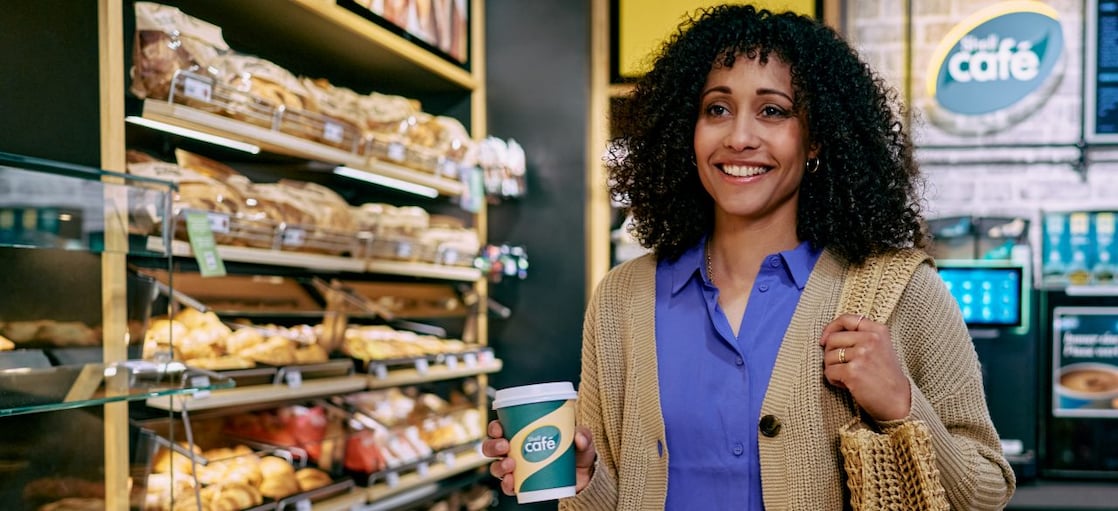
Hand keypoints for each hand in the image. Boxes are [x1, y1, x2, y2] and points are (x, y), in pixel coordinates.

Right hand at [481, 419, 597, 495]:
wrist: (584, 477)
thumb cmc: (577, 451)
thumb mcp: (583, 440)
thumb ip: (584, 435)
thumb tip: (578, 437)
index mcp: (522, 433)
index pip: (501, 428)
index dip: (495, 427)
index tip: (499, 428)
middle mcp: (515, 451)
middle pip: (492, 447)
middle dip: (492, 446)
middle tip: (505, 446)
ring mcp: (518, 469)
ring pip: (496, 467)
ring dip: (498, 466)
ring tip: (510, 464)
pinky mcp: (523, 485)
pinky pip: (508, 486)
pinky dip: (507, 485)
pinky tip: (511, 482)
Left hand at [819, 313, 910, 420]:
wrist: (900, 402)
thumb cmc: (886, 377)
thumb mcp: (881, 348)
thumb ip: (861, 337)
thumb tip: (828, 336)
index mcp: (878, 330)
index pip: (847, 319)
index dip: (831, 328)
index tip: (825, 340)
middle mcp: (870, 339)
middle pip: (832, 339)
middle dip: (830, 354)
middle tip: (841, 366)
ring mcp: (861, 354)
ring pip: (828, 356)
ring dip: (833, 368)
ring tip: (847, 377)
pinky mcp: (853, 371)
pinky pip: (829, 372)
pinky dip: (833, 380)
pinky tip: (846, 385)